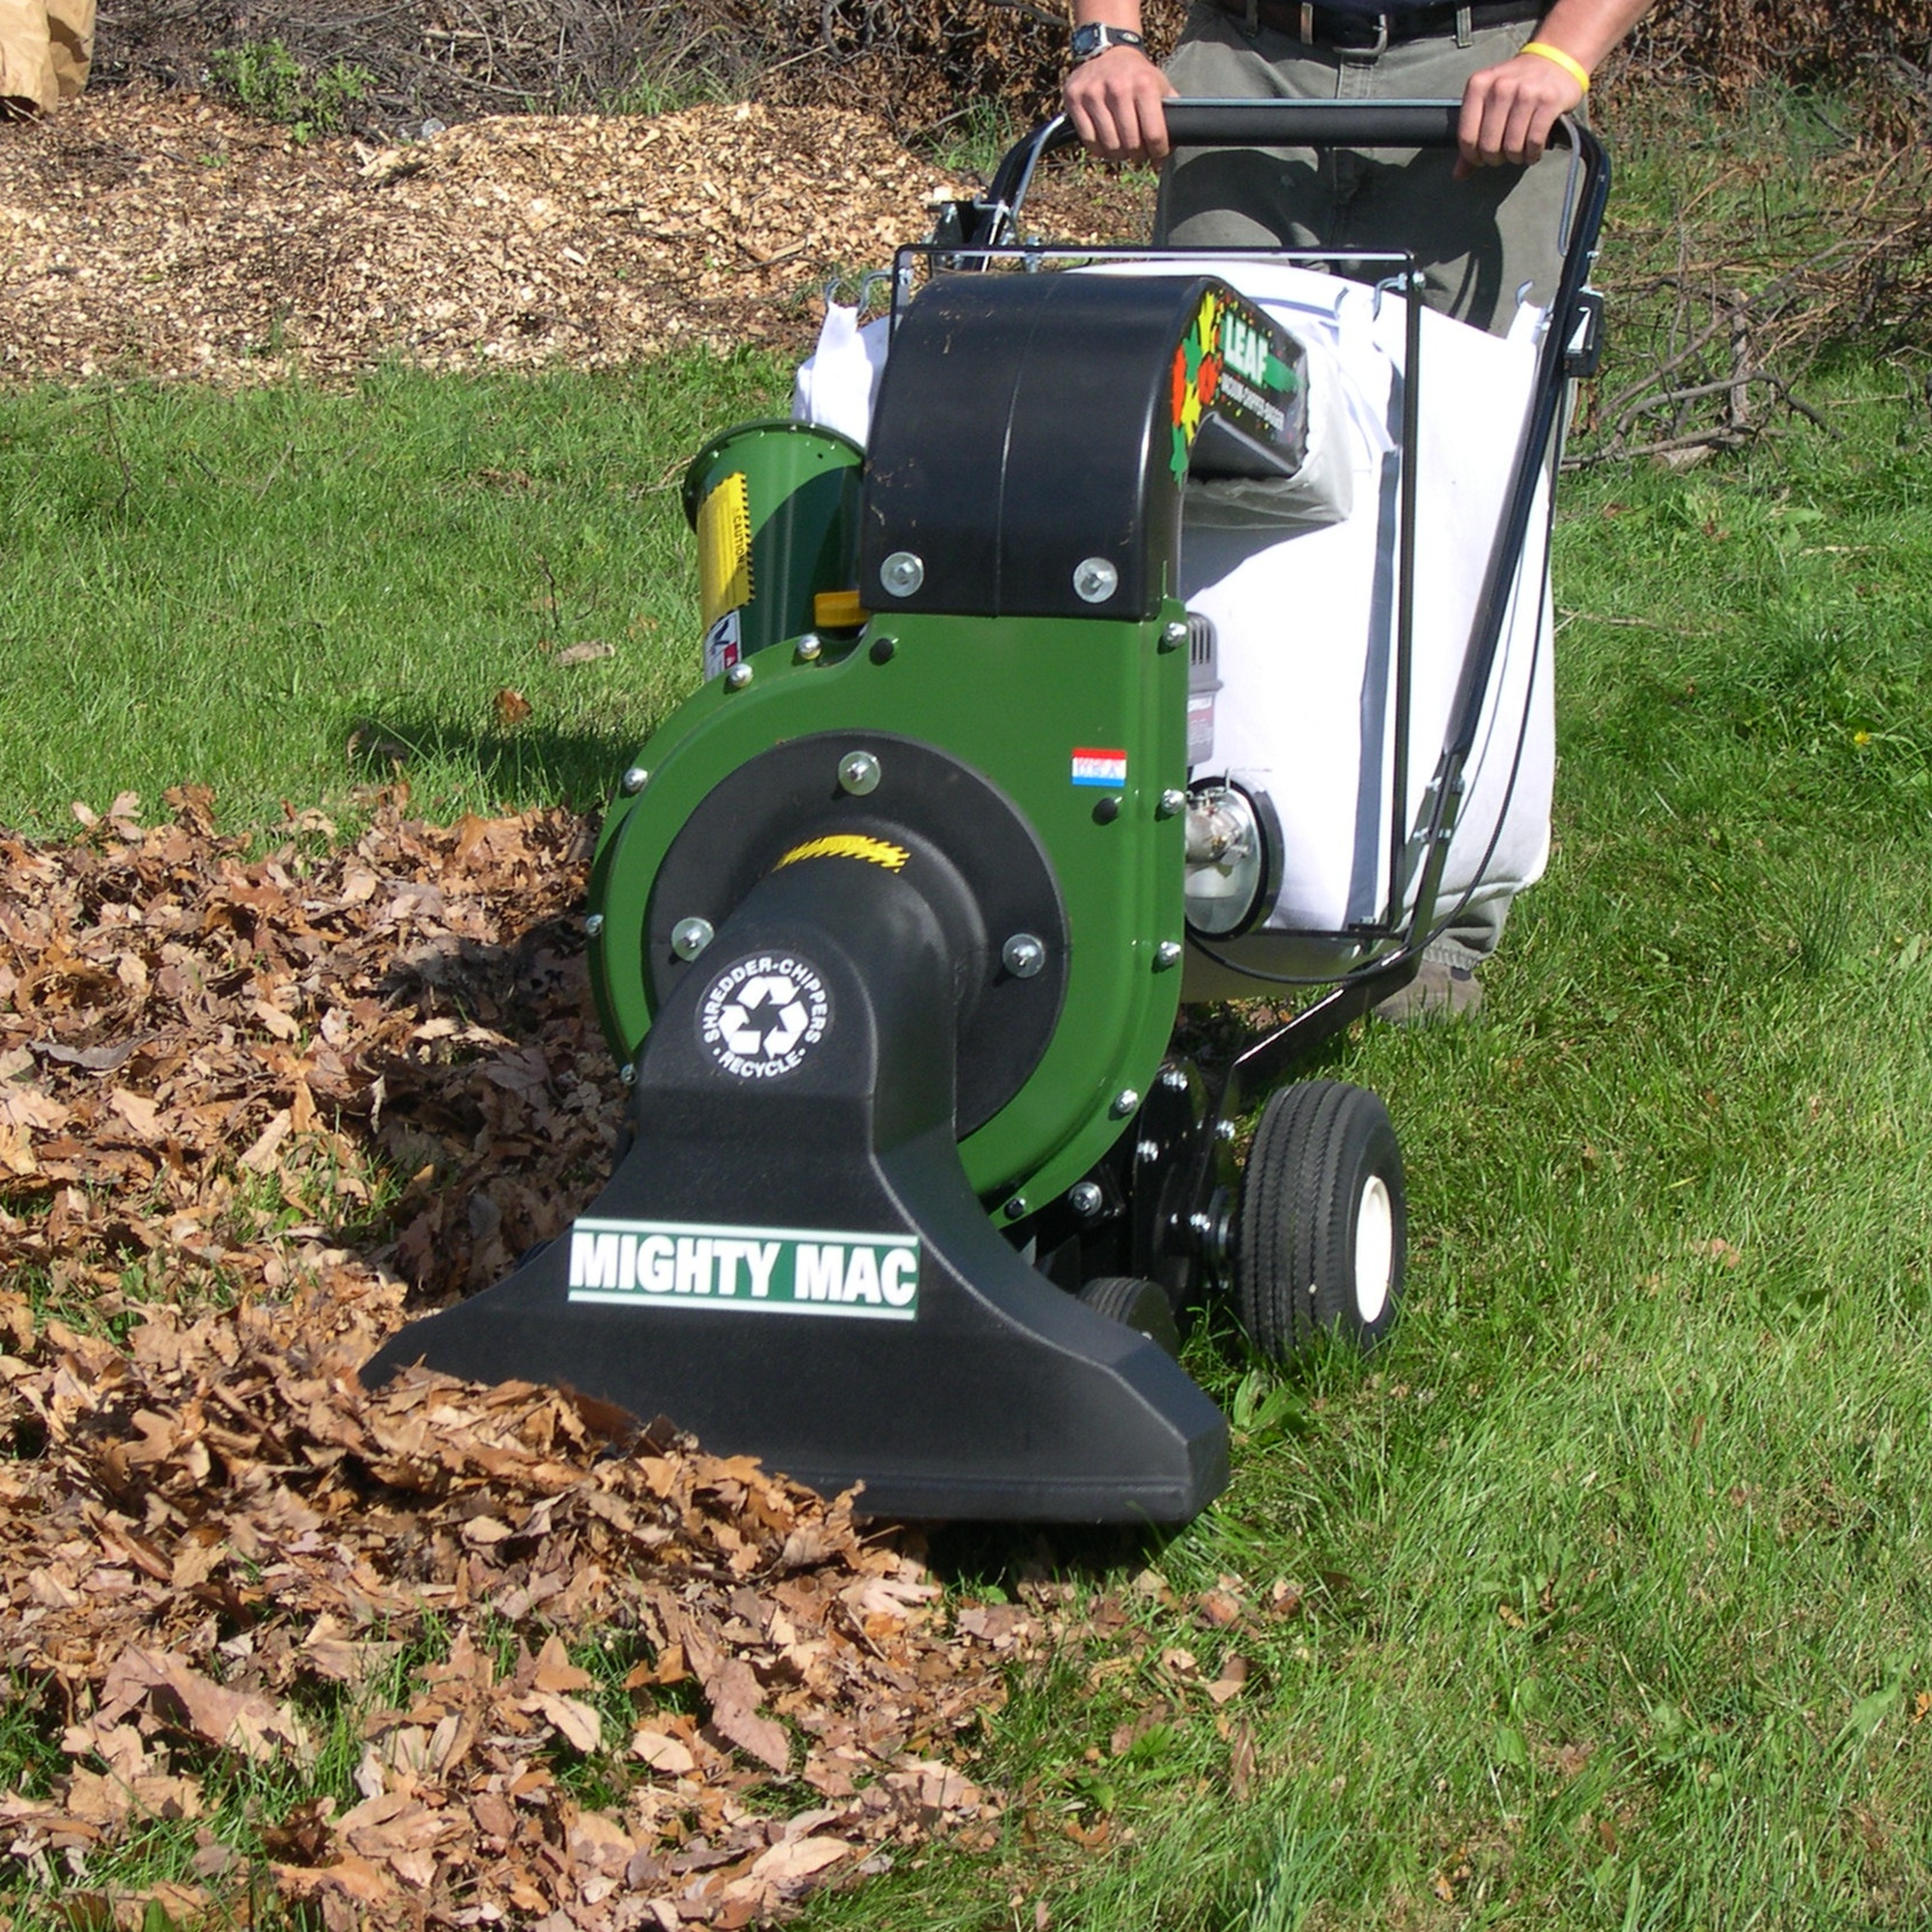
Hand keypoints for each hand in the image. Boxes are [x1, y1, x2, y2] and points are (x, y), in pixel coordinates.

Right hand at [1064, 47, 1176, 164]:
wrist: (1109, 51)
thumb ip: (1170, 114)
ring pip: (1109, 146)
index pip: (1154, 135)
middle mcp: (1119, 87)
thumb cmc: (1137, 75)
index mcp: (1144, 84)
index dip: (1158, 153)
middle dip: (1138, 155)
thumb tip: (1169, 151)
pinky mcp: (1075, 97)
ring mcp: (1094, 92)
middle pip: (1131, 144)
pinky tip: (1106, 143)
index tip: (1157, 155)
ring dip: (1118, 155)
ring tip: (1122, 149)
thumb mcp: (1160, 85)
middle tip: (1138, 153)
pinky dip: (1098, 149)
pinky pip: (1088, 140)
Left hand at [1454, 51, 1584, 176]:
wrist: (1556, 58)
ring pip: (1512, 147)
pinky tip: (1533, 151)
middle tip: (1503, 155)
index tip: (1481, 159)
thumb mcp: (1489, 101)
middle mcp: (1501, 86)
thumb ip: (1472, 135)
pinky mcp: (1549, 100)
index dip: (1473, 157)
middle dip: (1495, 159)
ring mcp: (1526, 92)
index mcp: (1479, 85)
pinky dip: (1532, 154)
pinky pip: (1534, 142)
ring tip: (1519, 152)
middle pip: (1489, 146)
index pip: (1466, 137)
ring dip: (1516, 158)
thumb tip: (1458, 174)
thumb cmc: (1517, 85)